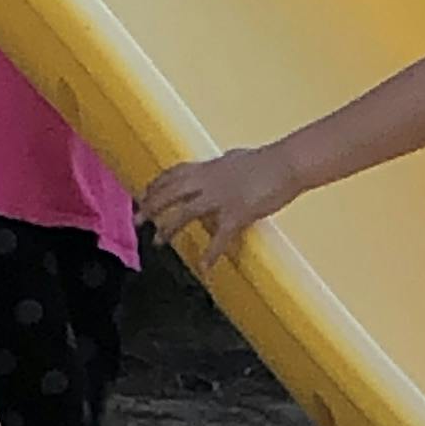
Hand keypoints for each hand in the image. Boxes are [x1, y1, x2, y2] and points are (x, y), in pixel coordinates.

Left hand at [142, 141, 304, 262]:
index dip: (156, 185)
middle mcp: (208, 181)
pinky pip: (219, 237)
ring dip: (169, 228)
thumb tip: (220, 164)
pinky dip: (210, 253)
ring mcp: (221, 198)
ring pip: (185, 213)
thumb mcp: (235, 158)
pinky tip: (203, 266)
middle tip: (137, 220)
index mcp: (208, 168)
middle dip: (151, 206)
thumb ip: (222, 165)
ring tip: (158, 242)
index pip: (173, 174)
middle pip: (171, 192)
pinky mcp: (237, 214)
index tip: (144, 194)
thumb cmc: (266, 160)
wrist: (287, 164)